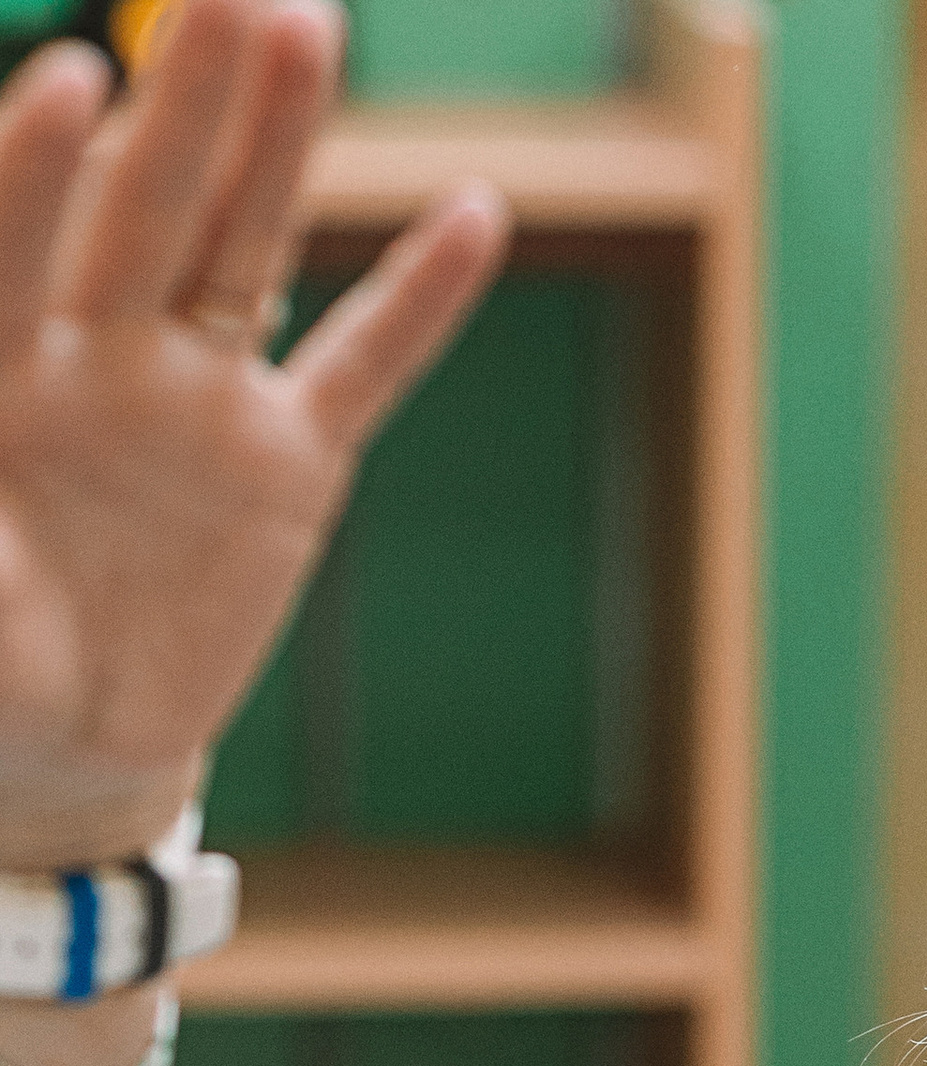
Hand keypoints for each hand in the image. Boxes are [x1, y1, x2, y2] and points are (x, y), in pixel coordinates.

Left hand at [0, 0, 506, 872]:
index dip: (39, 171)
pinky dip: (420, 298)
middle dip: (186, 101)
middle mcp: (102, 353)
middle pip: (147, 206)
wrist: (68, 729)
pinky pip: (362, 368)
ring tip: (306, 24)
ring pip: (245, 246)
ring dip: (280, 140)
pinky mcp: (289, 463)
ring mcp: (202, 398)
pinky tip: (475, 211)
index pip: (15, 247)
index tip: (72, 82)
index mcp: (2, 369)